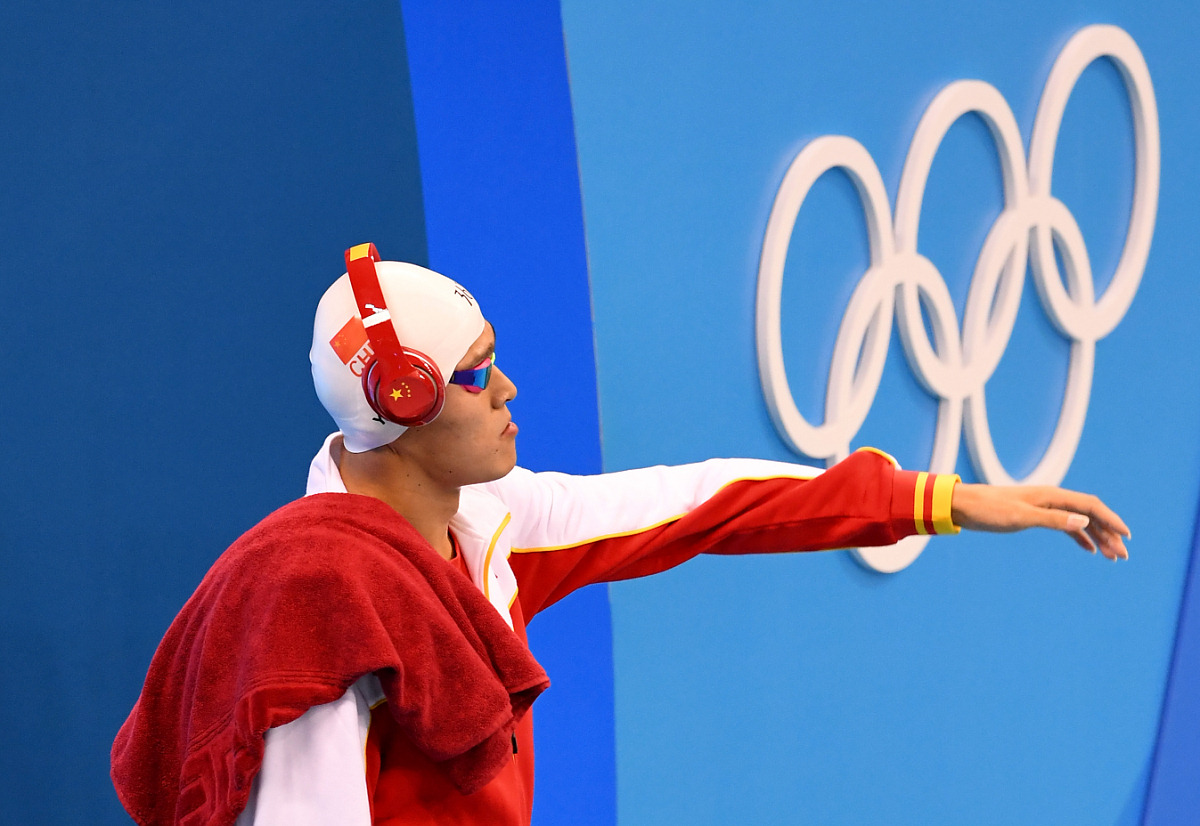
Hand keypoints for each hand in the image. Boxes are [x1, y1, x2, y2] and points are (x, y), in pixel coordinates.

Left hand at [950, 483, 1129, 559]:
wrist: (962, 506)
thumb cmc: (988, 510)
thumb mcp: (1020, 517)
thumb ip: (1052, 519)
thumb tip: (1084, 520)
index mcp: (1051, 496)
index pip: (1091, 506)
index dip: (1111, 520)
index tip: (1127, 537)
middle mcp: (1051, 499)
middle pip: (1089, 514)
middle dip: (1109, 533)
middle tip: (1123, 556)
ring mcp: (1044, 507)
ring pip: (1079, 521)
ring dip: (1097, 537)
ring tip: (1112, 556)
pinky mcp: (1035, 515)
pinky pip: (1066, 525)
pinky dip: (1080, 536)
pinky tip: (1090, 549)